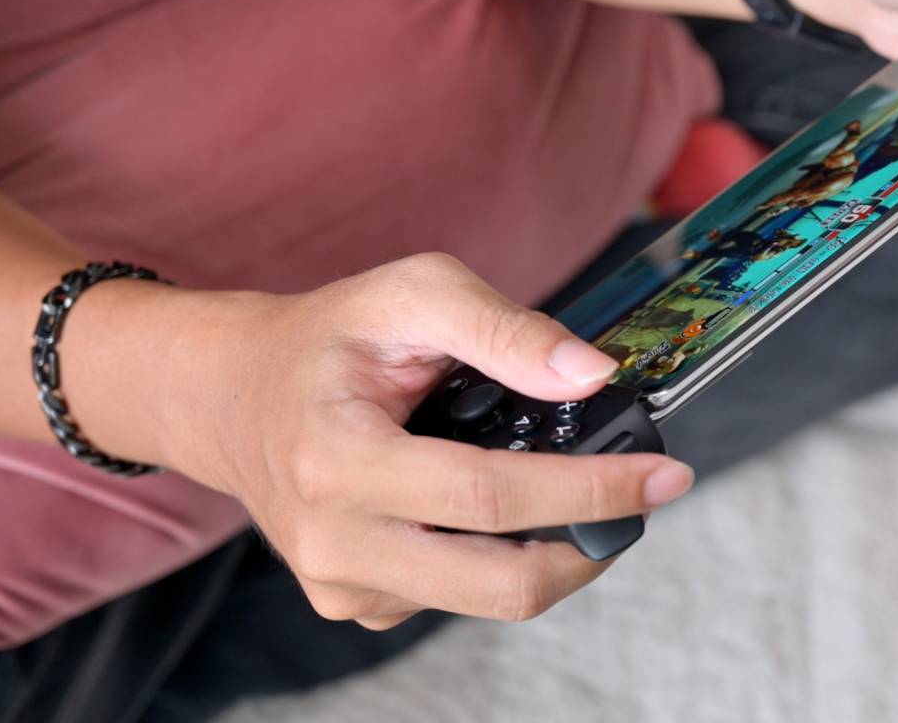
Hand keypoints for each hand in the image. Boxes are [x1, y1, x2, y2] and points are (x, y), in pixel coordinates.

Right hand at [164, 254, 694, 629]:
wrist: (233, 396)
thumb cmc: (327, 338)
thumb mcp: (410, 293)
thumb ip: (504, 327)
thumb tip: (592, 376)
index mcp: (338, 458)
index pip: (488, 497)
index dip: (588, 490)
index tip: (665, 476)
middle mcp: (332, 540)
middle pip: (499, 583)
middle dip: (592, 544)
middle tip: (646, 497)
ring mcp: (340, 585)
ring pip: (487, 599)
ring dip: (551, 549)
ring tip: (568, 486)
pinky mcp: (353, 605)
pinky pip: (454, 598)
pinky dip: (496, 556)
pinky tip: (485, 506)